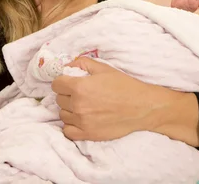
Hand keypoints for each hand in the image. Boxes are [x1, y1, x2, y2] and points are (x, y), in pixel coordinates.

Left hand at [51, 57, 181, 141]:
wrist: (141, 107)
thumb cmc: (124, 85)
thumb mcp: (104, 68)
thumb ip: (82, 63)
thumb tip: (68, 66)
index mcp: (79, 87)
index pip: (56, 84)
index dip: (62, 82)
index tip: (69, 82)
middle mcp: (78, 105)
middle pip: (59, 99)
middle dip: (67, 95)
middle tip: (80, 94)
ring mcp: (82, 121)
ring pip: (63, 115)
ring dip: (69, 110)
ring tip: (82, 106)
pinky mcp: (88, 134)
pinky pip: (67, 131)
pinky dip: (71, 126)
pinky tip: (80, 120)